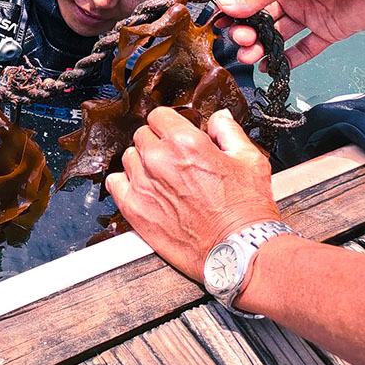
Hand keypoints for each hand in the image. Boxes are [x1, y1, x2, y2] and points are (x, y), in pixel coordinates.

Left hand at [105, 107, 279, 280]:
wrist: (238, 248)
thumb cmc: (246, 209)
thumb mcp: (250, 160)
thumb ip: (228, 132)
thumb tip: (218, 118)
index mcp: (184, 142)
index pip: (159, 116)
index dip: (169, 124)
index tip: (174, 133)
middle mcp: (158, 159)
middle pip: (142, 136)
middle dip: (157, 143)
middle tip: (174, 160)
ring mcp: (142, 184)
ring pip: (129, 158)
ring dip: (141, 163)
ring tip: (161, 178)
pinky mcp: (134, 208)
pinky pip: (115, 184)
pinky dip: (125, 184)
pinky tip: (143, 189)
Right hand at [218, 0, 364, 67]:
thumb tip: (225, 3)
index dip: (232, 6)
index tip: (219, 20)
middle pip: (258, 16)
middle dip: (245, 29)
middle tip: (242, 38)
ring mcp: (309, 12)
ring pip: (276, 34)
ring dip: (261, 46)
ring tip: (252, 55)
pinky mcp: (326, 29)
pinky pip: (303, 48)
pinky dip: (287, 59)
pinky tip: (272, 66)